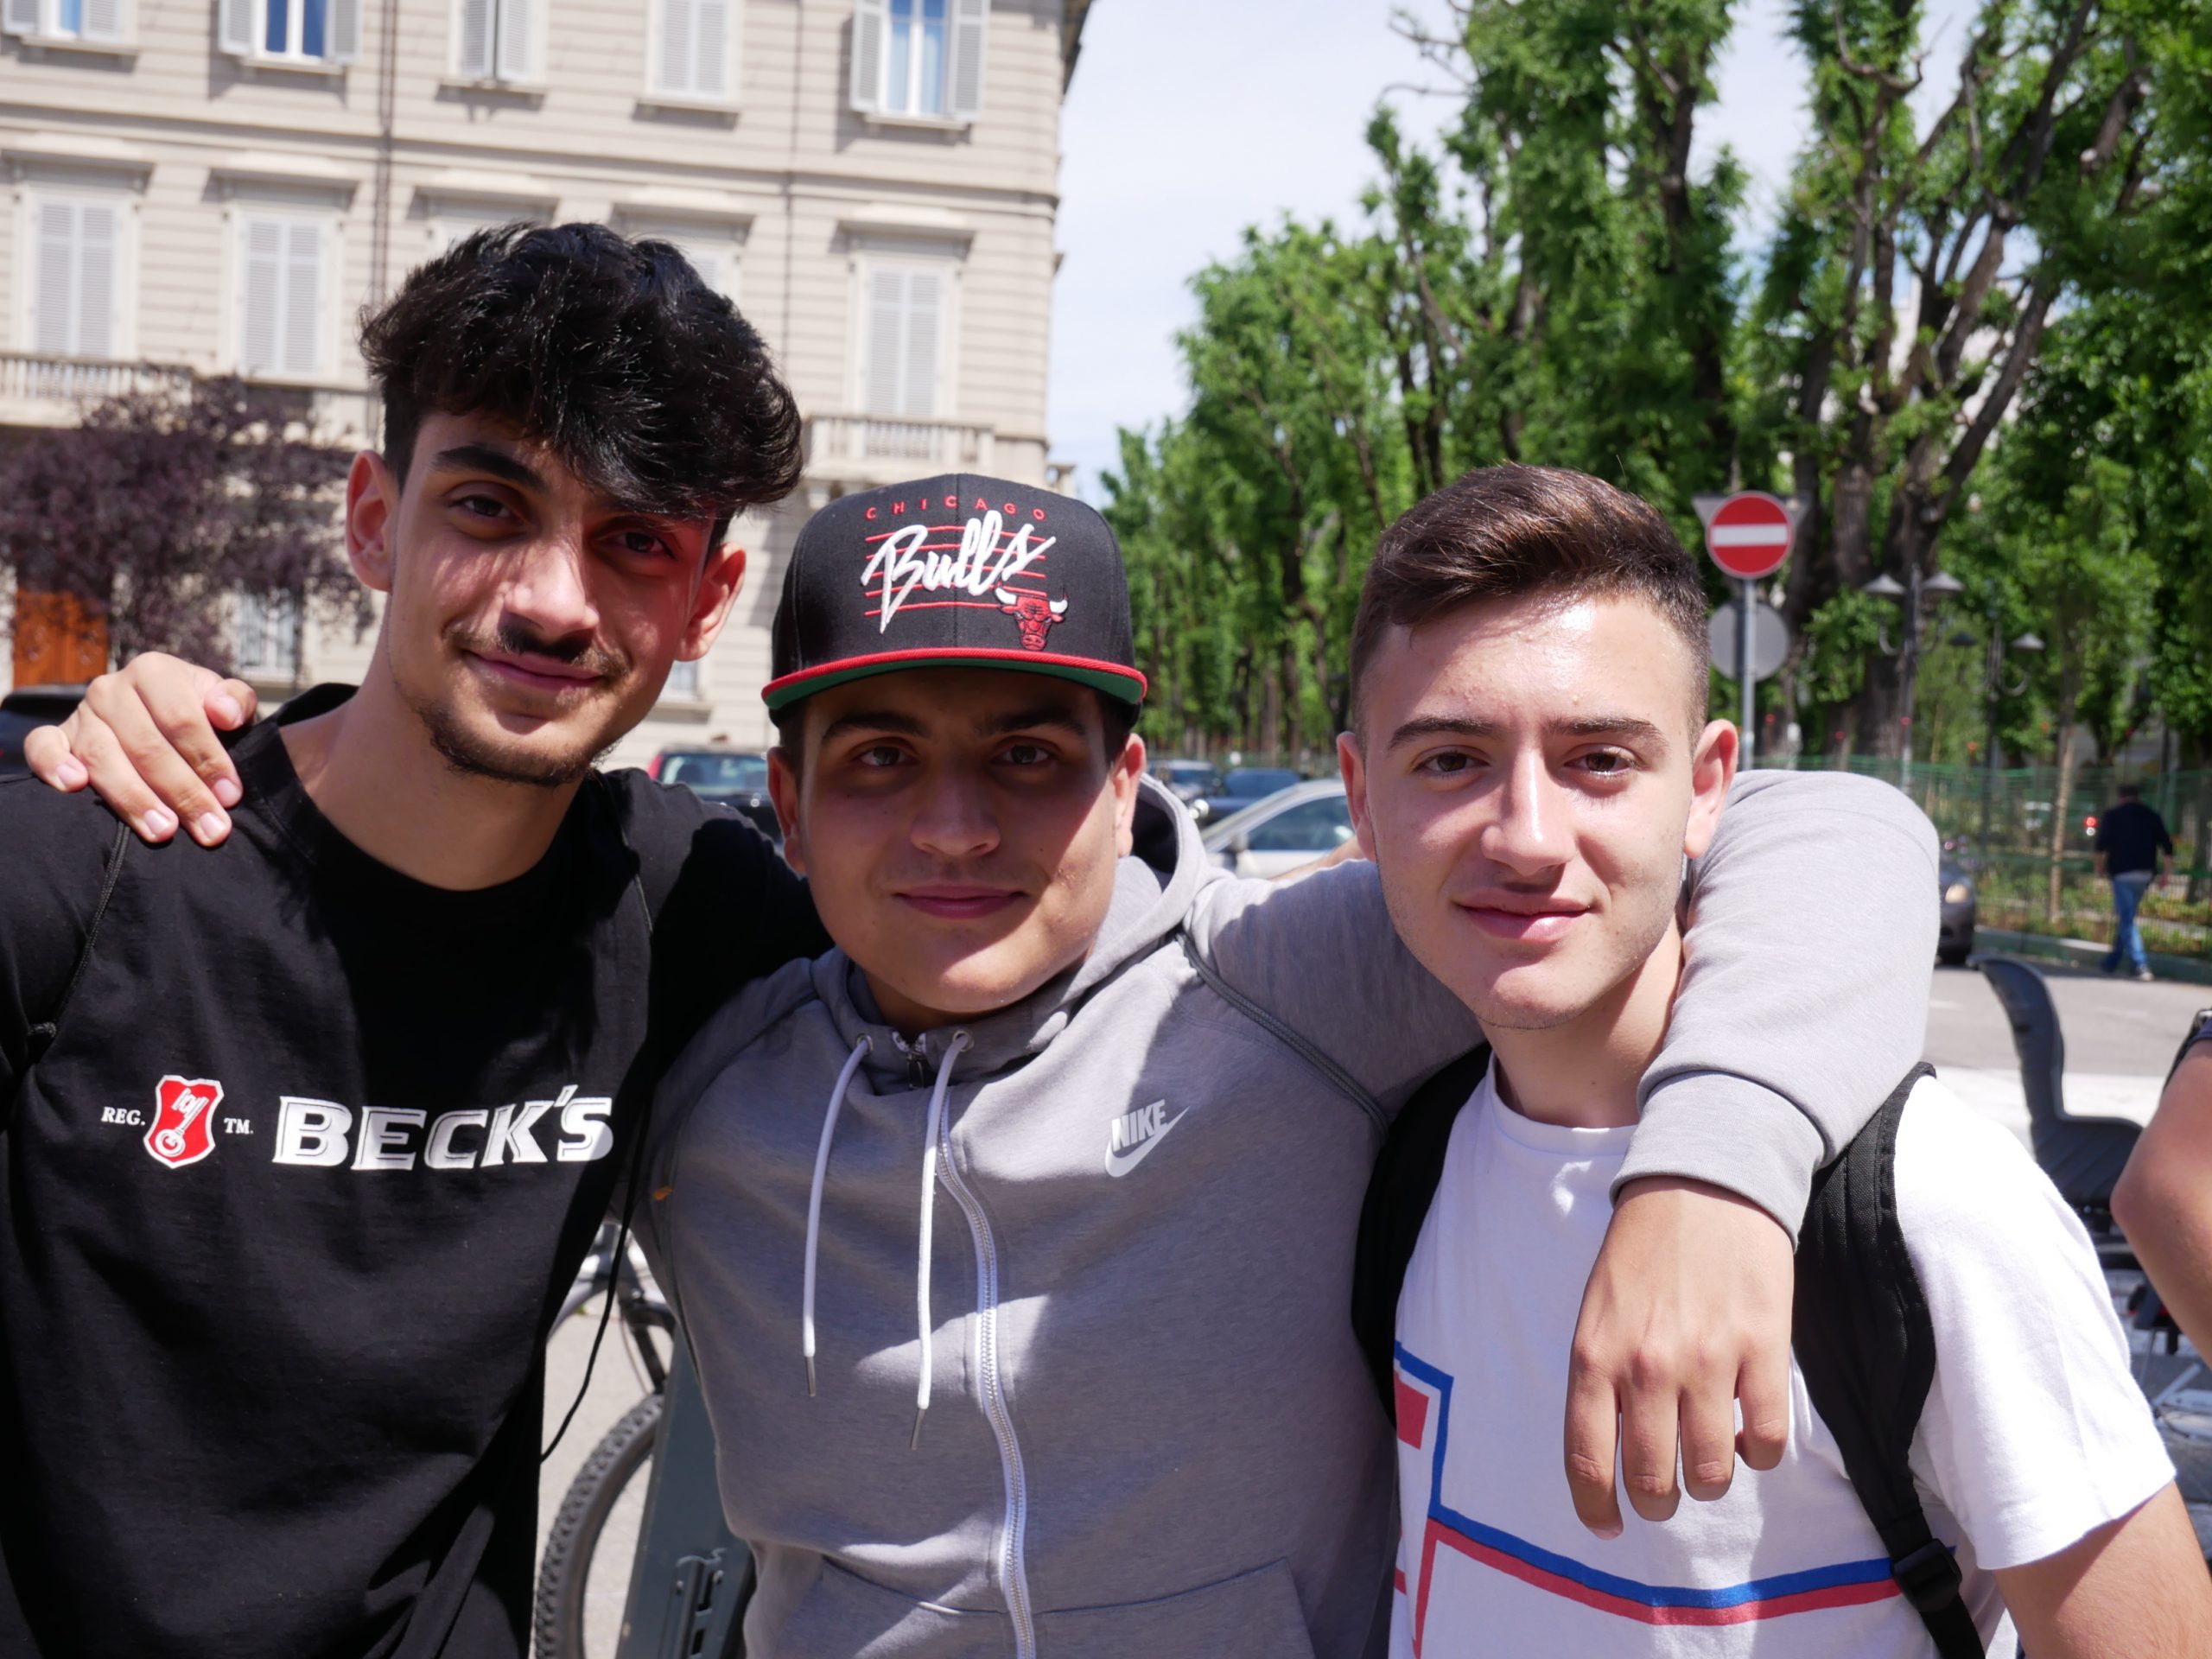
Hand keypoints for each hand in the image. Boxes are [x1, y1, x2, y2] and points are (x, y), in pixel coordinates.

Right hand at [23, 656, 257, 845]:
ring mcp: (81, 713)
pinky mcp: (57, 737)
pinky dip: (54, 766)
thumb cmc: (202, 717)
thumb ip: (235, 702)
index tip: (230, 796)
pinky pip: (42, 748)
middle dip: (183, 792)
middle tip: (209, 829)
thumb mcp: (226, 704)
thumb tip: (226, 713)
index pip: (181, 718)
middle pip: (146, 745)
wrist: (165, 722)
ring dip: (134, 798)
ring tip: (163, 830)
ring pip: (103, 757)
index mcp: (155, 671)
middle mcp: (111, 688)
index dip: (208, 759)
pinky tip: (74, 786)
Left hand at [1563, 1176, 1791, 1535]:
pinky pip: (1766, 1442)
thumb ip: (1602, 1379)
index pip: (1588, 1459)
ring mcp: (1708, 1361)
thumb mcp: (1597, 1311)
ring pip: (1712, 1473)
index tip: (1606, 1525)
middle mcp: (1647, 1367)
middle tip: (1665, 1493)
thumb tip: (1615, 1452)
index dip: (1596, 1506)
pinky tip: (1749, 1433)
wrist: (1702, 1184)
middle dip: (1658, 1502)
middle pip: (1654, 1481)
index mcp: (1595, 1356)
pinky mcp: (1764, 1351)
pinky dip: (1759, 1454)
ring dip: (1710, 1481)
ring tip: (1709, 1458)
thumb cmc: (1642, 1250)